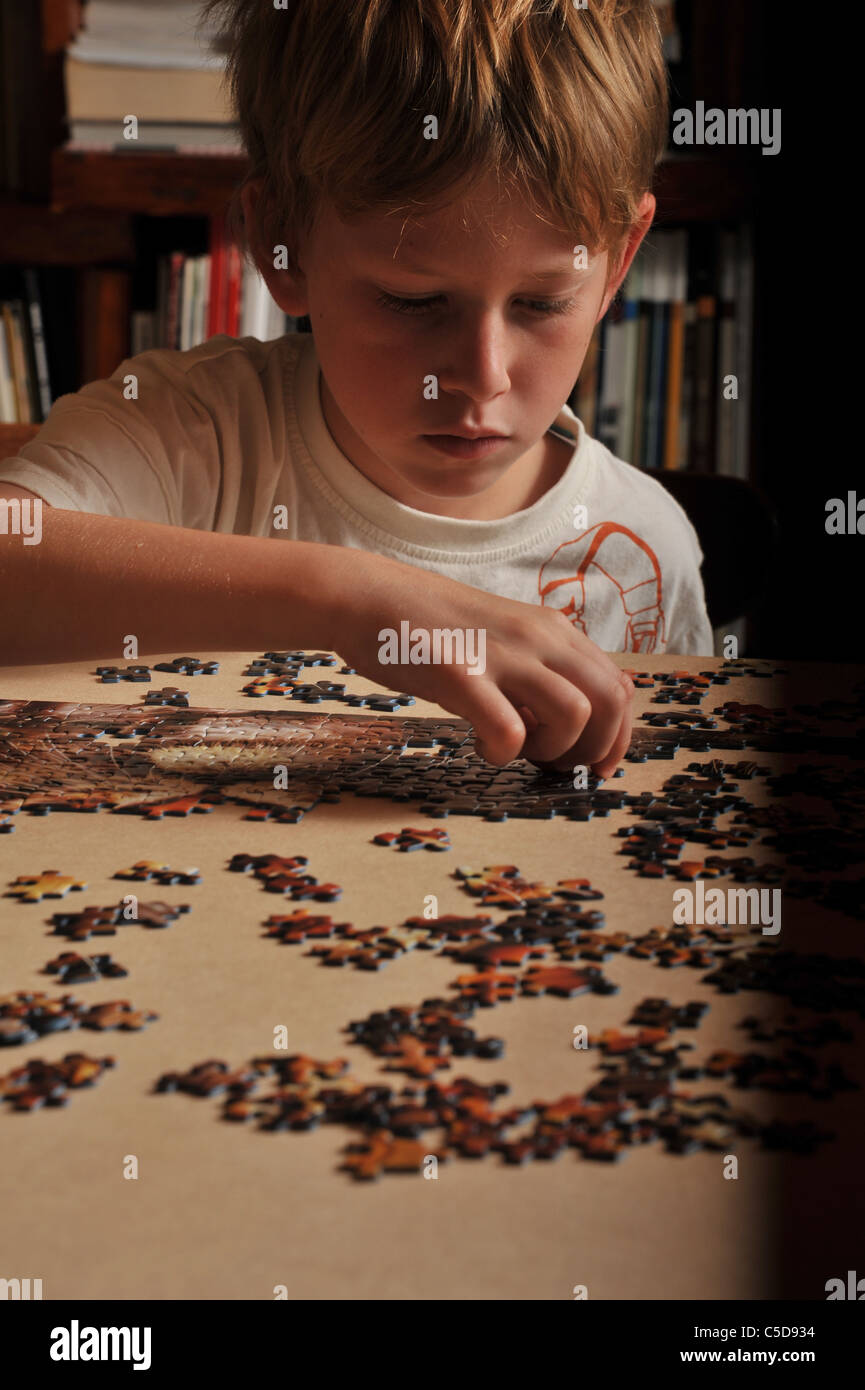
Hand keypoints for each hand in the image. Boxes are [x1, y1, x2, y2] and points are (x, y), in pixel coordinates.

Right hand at [326, 551, 633, 773]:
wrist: (368, 595)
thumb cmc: (432, 626)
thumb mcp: (502, 637)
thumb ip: (541, 668)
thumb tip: (577, 717)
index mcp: (552, 630)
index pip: (618, 686)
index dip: (617, 735)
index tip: (594, 763)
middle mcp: (537, 637)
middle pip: (608, 701)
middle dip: (593, 748)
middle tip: (555, 764)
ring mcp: (501, 654)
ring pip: (574, 714)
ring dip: (554, 749)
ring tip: (520, 750)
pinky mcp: (460, 675)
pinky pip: (509, 732)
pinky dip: (503, 754)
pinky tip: (480, 745)